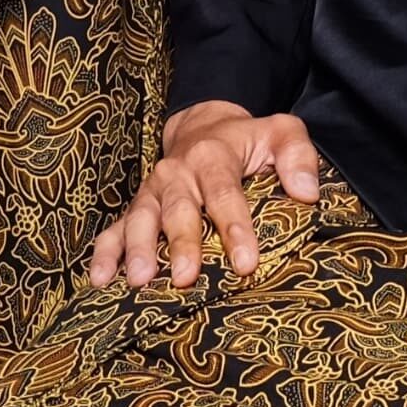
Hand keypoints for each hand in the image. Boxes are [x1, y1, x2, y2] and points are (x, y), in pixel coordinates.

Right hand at [89, 101, 326, 286]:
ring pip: (141, 219)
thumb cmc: (249, 140)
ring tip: (139, 281)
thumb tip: (306, 193)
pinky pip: (114, 228)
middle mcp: (176, 173)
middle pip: (179, 211)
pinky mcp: (137, 207)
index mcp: (213, 156)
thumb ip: (298, 157)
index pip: (226, 194)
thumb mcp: (281, 133)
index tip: (246, 263)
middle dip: (181, 244)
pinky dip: (104, 252)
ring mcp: (152, 191)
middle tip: (185, 278)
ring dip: (138, 249)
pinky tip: (99, 279)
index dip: (236, 228)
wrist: (203, 125)